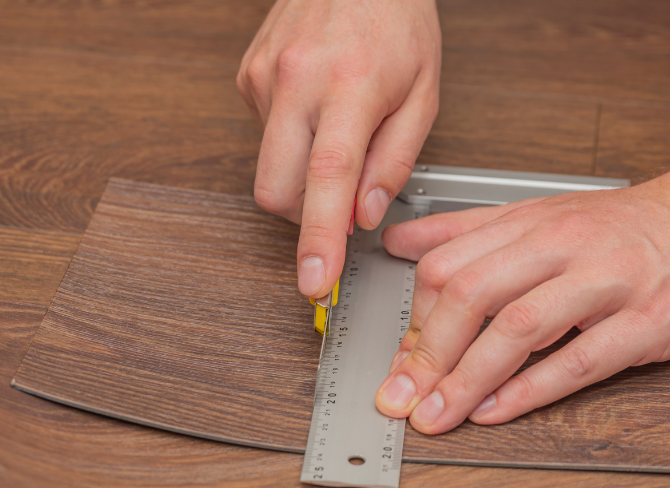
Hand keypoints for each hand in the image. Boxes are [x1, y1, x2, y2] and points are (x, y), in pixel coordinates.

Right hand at [237, 0, 440, 297]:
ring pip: (268, 170)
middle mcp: (296, 80)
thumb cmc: (396, 20)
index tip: (315, 280)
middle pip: (277, 190)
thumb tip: (364, 217)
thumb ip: (394, 161)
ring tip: (336, 132)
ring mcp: (263, 78)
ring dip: (302, 176)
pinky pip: (264, 138)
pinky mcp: (246, 76)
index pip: (327, 178)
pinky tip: (316, 108)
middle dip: (306, 217)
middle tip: (342, 201)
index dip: (320, 238)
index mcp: (349, 84)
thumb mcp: (423, 93)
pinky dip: (292, 142)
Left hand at [373, 169, 669, 432]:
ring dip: (467, 378)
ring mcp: (607, 282)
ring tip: (436, 413)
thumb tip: (398, 242)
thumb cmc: (627, 227)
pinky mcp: (648, 320)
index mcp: (530, 225)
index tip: (398, 359)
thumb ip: (467, 232)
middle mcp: (563, 247)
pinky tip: (496, 410)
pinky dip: (531, 388)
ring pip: (519, 326)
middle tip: (400, 396)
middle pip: (473, 294)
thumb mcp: (540, 215)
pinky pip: (581, 358)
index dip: (413, 317)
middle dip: (426, 352)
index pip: (448, 266)